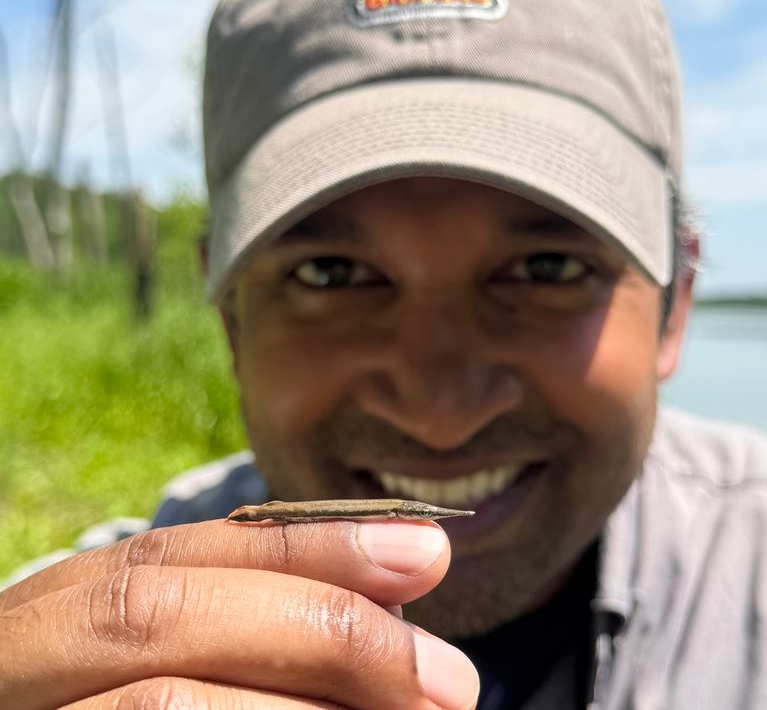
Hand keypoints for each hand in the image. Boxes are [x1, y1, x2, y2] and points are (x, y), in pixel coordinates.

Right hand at [0, 518, 478, 708]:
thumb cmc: (109, 701)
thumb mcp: (146, 653)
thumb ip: (238, 619)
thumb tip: (396, 599)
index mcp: (53, 608)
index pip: (182, 551)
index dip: (308, 546)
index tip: (424, 549)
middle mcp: (20, 658)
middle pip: (164, 616)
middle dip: (319, 630)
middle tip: (445, 676)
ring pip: (162, 702)